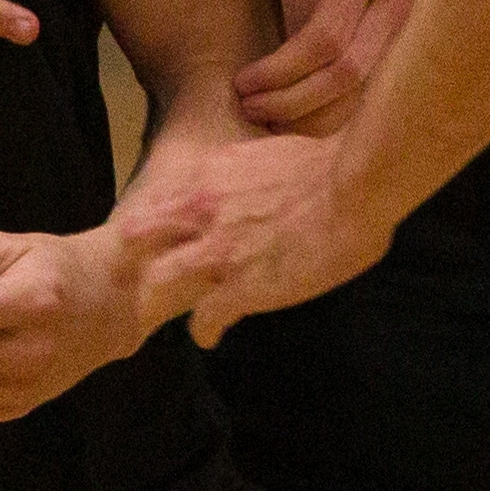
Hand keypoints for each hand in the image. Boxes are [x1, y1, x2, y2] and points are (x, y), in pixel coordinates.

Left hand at [118, 132, 392, 348]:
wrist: (354, 187)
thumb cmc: (328, 165)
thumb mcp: (266, 154)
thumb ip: (242, 172)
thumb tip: (244, 181)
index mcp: (208, 173)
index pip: (156, 197)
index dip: (150, 219)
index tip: (152, 234)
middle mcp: (200, 210)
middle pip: (137, 238)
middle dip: (135, 257)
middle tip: (138, 276)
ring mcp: (216, 252)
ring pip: (158, 282)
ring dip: (160, 300)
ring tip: (162, 313)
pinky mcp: (240, 288)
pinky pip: (205, 320)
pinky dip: (205, 331)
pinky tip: (209, 337)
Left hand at [236, 0, 407, 132]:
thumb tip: (288, 60)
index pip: (325, 40)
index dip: (281, 71)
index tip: (241, 83)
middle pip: (349, 73)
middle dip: (294, 101)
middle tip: (249, 109)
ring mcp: (405, 21)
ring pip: (364, 89)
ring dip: (313, 115)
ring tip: (267, 119)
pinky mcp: (399, 36)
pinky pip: (368, 85)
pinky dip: (332, 108)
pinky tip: (296, 115)